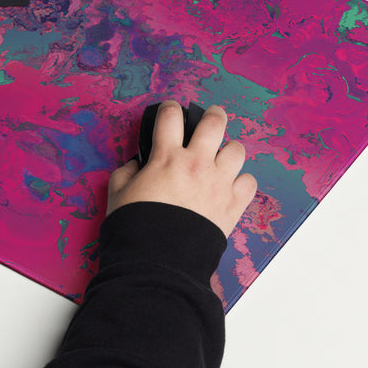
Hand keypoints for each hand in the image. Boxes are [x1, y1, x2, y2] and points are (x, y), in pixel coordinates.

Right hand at [107, 102, 256, 237]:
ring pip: (237, 150)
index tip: (169, 111)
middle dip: (213, 115)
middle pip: (214, 123)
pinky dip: (241, 181)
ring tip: (222, 156)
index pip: (170, 116)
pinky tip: (231, 185)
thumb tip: (136, 164)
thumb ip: (126, 171)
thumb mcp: (118, 192)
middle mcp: (196, 164)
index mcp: (166, 157)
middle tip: (211, 117)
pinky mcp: (233, 204)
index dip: (169, 108)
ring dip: (229, 150)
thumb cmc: (136, 225)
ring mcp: (218, 183)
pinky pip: (249, 182)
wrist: (160, 259)